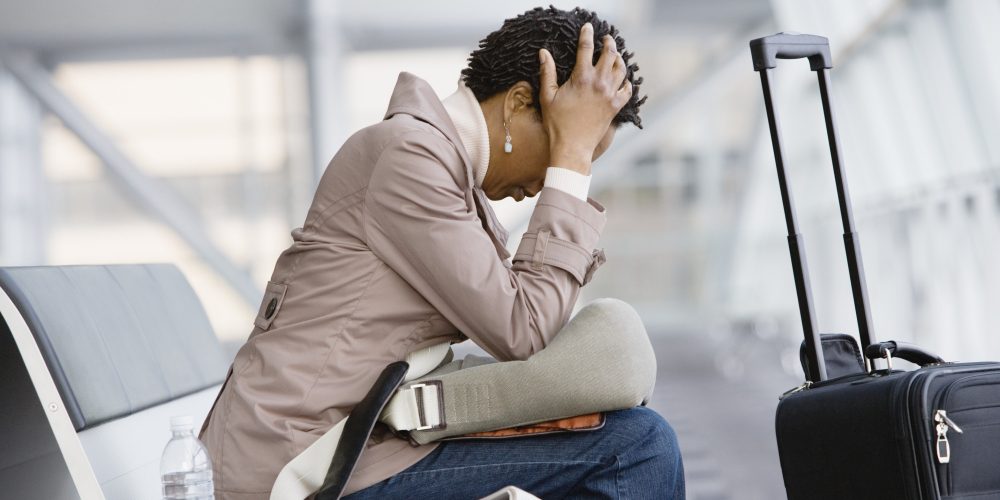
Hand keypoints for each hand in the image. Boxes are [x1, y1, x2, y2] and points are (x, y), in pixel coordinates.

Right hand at [538, 22, 632, 174]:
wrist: (572, 147)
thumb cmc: (556, 123)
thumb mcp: (547, 96)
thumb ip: (547, 72)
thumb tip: (543, 52)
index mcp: (582, 78)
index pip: (586, 48)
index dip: (587, 34)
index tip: (588, 27)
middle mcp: (599, 83)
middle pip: (610, 54)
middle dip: (609, 43)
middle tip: (607, 39)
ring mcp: (610, 95)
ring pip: (622, 69)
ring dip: (620, 59)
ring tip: (616, 55)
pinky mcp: (615, 107)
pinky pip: (628, 90)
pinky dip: (627, 82)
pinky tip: (624, 80)